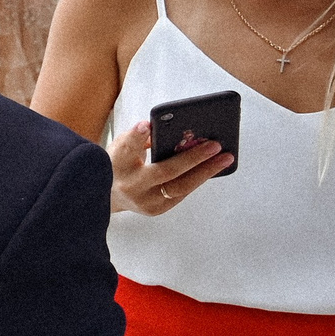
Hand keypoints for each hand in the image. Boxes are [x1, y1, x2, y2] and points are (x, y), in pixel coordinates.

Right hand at [107, 119, 228, 214]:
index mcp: (116, 164)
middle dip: (192, 158)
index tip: (147, 125)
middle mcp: (130, 185)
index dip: (136, 136)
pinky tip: (213, 168)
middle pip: (164, 171)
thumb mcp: (122, 147)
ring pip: (180, 187)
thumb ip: (141, 138)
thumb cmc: (120, 165)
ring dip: (205, 171)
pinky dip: (198, 179)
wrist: (109, 196)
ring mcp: (144, 200)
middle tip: (214, 145)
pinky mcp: (156, 209)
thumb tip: (174, 130)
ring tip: (225, 158)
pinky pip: (182, 193)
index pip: (126, 148)